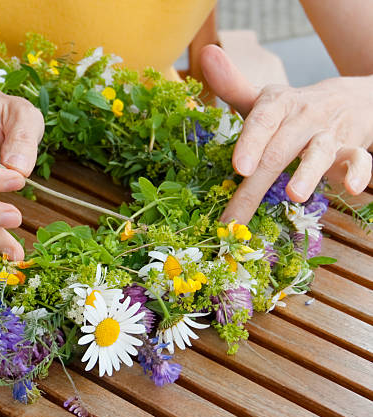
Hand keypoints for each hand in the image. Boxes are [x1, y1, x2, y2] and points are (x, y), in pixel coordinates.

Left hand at [200, 45, 372, 223]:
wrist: (345, 99)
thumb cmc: (289, 110)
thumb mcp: (262, 99)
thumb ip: (232, 86)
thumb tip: (207, 54)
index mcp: (277, 105)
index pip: (262, 121)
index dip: (251, 143)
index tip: (239, 167)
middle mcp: (303, 117)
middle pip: (279, 150)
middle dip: (257, 183)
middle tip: (238, 214)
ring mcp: (328, 133)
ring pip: (320, 152)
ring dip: (308, 173)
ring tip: (296, 195)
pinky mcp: (351, 148)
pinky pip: (359, 158)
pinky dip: (358, 172)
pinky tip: (353, 187)